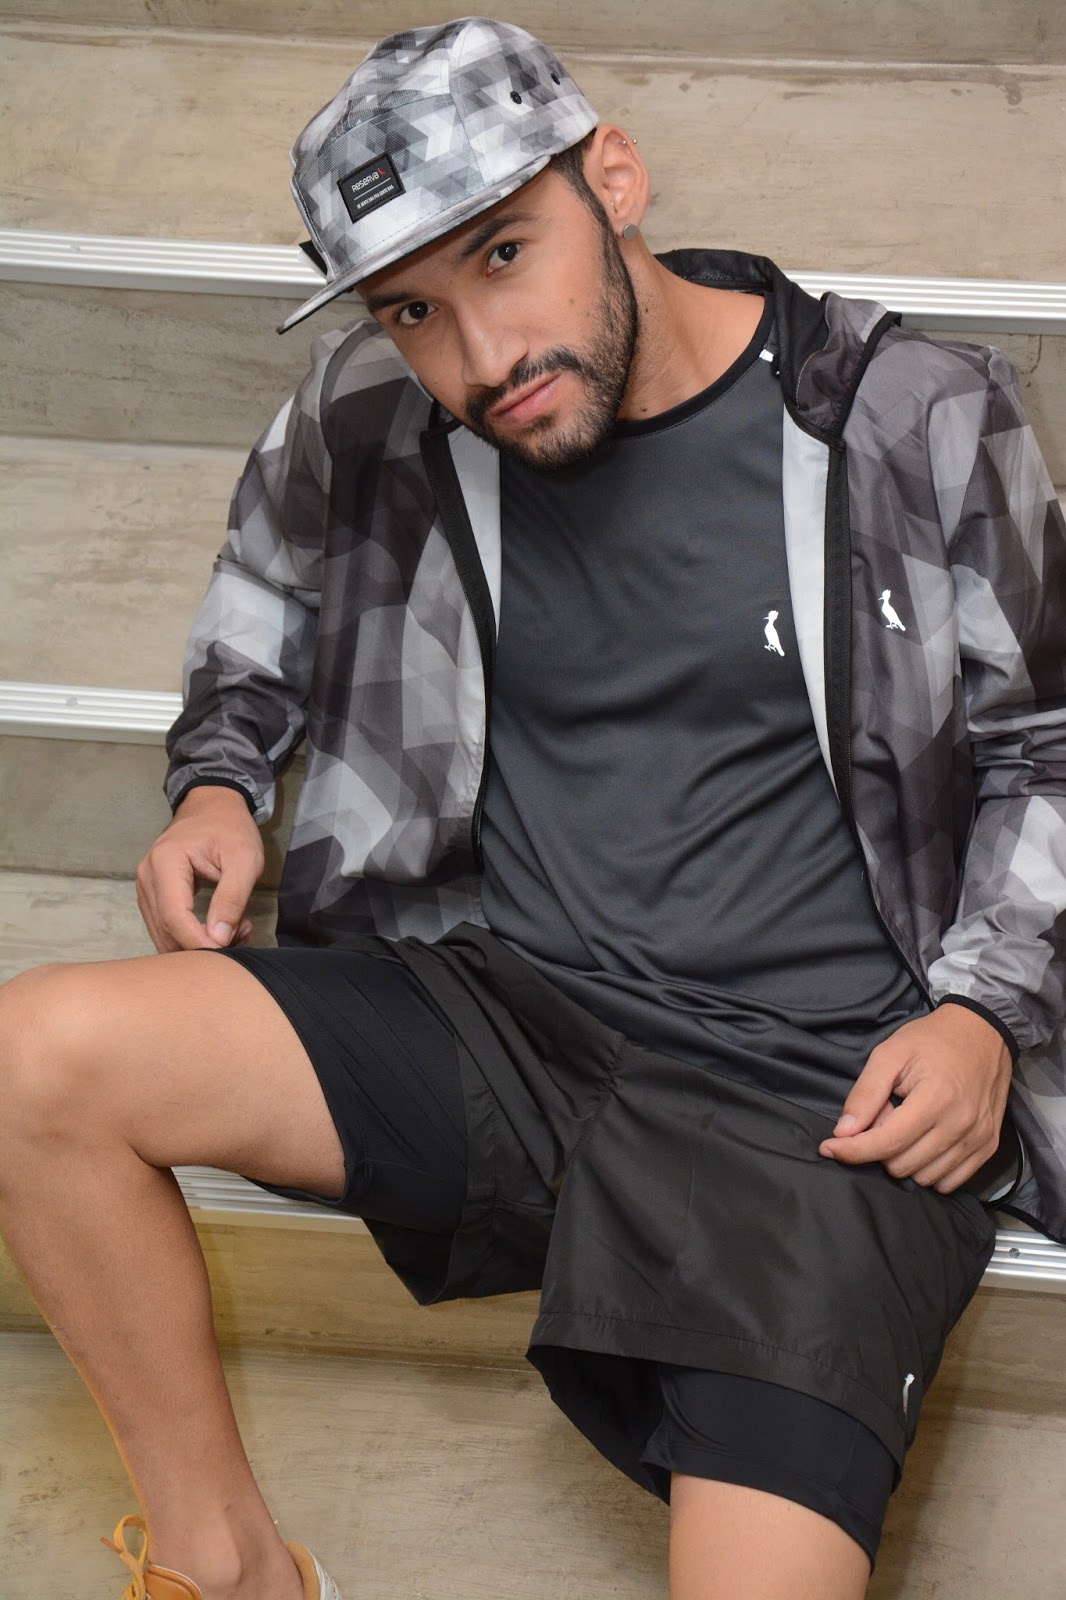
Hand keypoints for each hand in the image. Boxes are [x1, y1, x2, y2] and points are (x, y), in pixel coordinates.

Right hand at [136, 785, 263, 952]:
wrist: (213, 807)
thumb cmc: (230, 828)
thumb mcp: (244, 859)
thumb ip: (232, 899)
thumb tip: (218, 939)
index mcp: (165, 862)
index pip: (175, 917)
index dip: (198, 942)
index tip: (228, 952)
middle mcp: (147, 877)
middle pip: (166, 930)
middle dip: (202, 944)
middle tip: (241, 935)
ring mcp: (146, 887)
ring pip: (164, 934)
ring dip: (198, 943)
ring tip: (236, 928)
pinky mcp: (153, 895)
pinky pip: (166, 926)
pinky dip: (192, 936)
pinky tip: (220, 928)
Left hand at [818, 1006, 1011, 1193]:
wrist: (982, 1032)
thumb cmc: (932, 1040)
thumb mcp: (890, 1054)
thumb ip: (865, 1093)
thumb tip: (843, 1132)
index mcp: (935, 1098)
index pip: (887, 1143)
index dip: (852, 1151)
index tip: (829, 1148)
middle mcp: (961, 1124)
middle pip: (902, 1165)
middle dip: (880, 1147)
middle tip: (884, 1116)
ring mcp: (978, 1138)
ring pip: (924, 1178)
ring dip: (904, 1158)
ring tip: (907, 1124)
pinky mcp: (988, 1147)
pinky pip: (950, 1182)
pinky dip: (929, 1170)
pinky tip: (924, 1141)